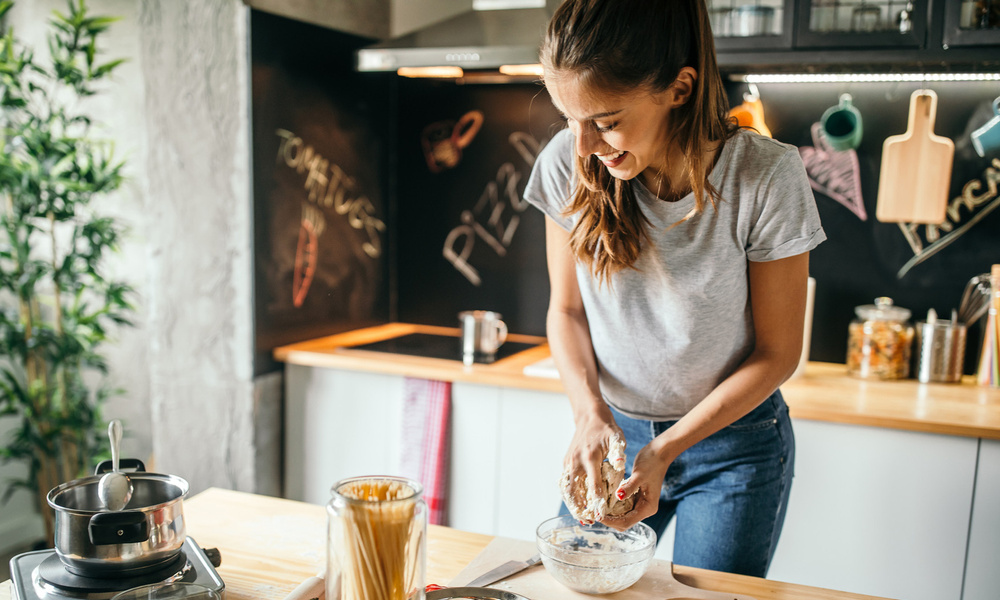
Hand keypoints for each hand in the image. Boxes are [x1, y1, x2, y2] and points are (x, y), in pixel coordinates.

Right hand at [562, 408, 622, 523]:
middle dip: (580, 508)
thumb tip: (620, 464)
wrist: (589, 416)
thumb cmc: (606, 429)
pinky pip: (566, 482)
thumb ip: (618, 453)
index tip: (599, 516)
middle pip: (574, 490)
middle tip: (587, 522)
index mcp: (590, 457)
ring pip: (567, 488)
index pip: (593, 485)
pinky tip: (575, 504)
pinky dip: (569, 495)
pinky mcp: (566, 462)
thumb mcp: (617, 439)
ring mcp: (569, 462)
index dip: (596, 502)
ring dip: (572, 504)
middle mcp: (576, 461)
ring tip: (581, 517)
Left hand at [601, 442, 671, 530]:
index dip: (612, 521)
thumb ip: (629, 487)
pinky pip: (622, 506)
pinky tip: (603, 500)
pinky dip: (612, 505)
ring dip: (610, 514)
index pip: (627, 521)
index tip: (598, 515)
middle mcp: (644, 509)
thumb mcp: (639, 474)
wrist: (658, 453)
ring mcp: (640, 504)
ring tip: (597, 508)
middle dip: (609, 520)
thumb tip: (619, 496)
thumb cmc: (651, 463)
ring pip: (622, 515)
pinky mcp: (635, 497)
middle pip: (624, 522)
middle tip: (595, 512)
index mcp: (648, 507)